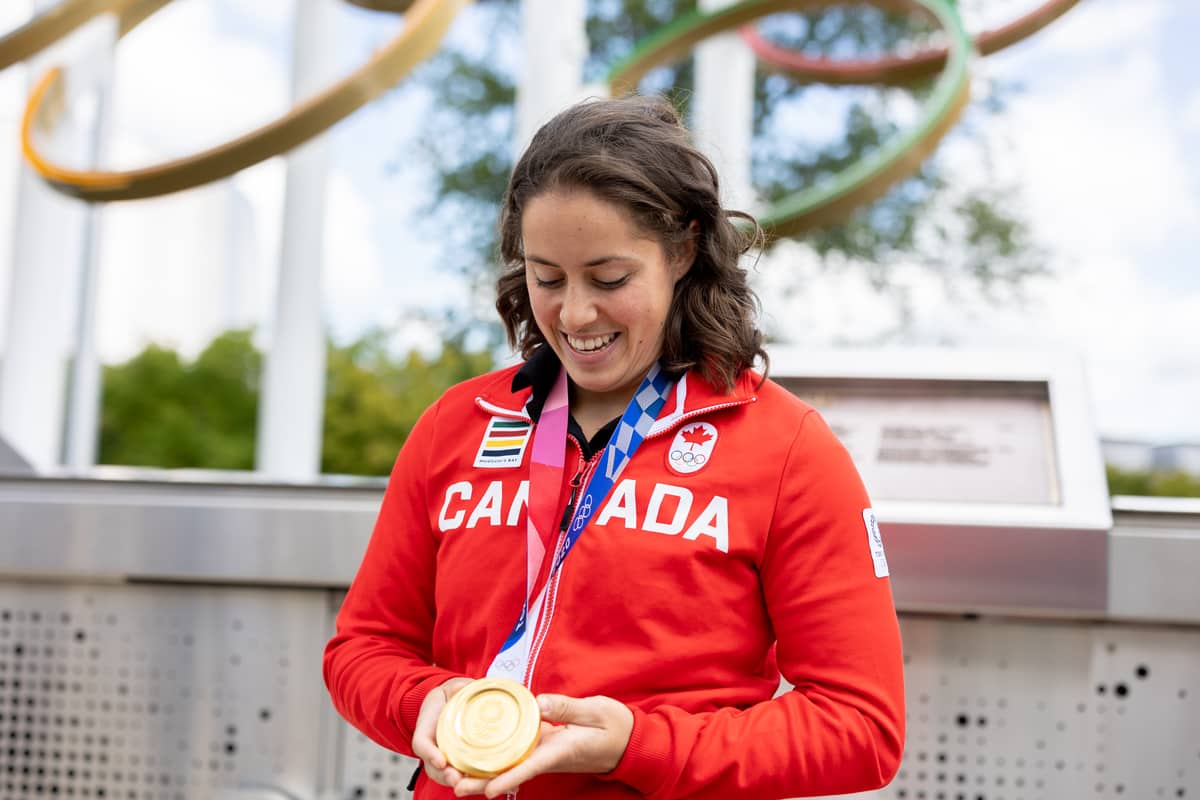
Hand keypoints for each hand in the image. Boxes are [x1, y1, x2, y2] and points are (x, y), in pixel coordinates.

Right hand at [411, 677, 473, 787]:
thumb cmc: (450, 696)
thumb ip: (457, 687)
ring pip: (445, 776)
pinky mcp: (459, 763)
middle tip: (456, 779)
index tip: (441, 761)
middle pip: (433, 768)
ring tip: (469, 786)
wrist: (451, 704)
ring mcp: (443, 757)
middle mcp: (432, 747)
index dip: (430, 754)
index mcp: (426, 727)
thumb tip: (464, 686)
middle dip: (444, 776)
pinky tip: (486, 784)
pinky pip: (462, 776)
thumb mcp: (451, 687)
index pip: (422, 744)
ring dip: (458, 783)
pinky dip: (471, 782)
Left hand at [450, 693, 633, 797]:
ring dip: (485, 773)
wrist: (629, 742)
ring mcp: (546, 755)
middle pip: (512, 772)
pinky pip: (518, 758)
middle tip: (455, 786)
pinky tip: (479, 756)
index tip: (489, 790)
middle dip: (484, 782)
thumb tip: (540, 703)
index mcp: (562, 749)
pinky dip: (498, 760)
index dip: (509, 778)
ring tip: (456, 775)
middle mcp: (550, 757)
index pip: (531, 766)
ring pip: (511, 767)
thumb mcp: (596, 711)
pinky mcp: (545, 750)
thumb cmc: (615, 726)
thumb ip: (567, 707)